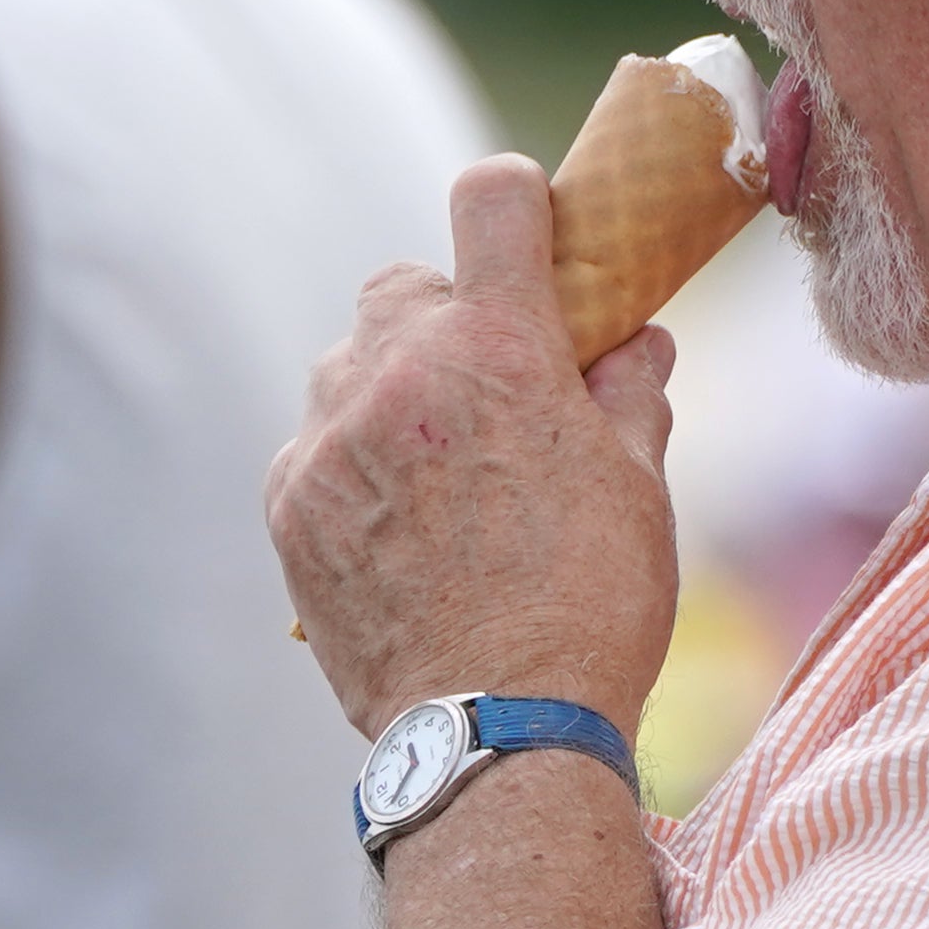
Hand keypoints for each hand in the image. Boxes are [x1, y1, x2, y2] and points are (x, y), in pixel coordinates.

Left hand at [270, 155, 680, 737]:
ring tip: (441, 474)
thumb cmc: (591, 607)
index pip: (491, 198)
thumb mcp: (639, 487)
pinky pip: (313, 445)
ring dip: (390, 393)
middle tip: (489, 391)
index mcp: (502, 348)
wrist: (497, 729)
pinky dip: (350, 464)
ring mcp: (331, 439)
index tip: (531, 242)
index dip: (515, 206)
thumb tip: (637, 337)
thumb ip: (630, 391)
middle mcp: (401, 373)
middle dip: (445, 319)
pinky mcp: (289, 504)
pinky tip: (398, 528)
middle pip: (404, 285)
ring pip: (348, 366)